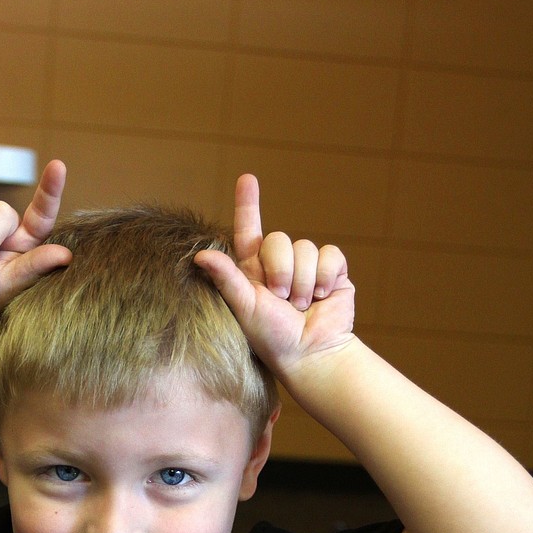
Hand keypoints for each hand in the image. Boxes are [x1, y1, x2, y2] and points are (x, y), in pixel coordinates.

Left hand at [194, 174, 354, 378]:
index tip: (247, 178)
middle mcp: (279, 265)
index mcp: (253, 271)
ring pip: (306, 247)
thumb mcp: (245, 308)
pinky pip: (330, 254)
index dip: (248, 204)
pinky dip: (326, 276)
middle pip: (279, 239)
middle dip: (281, 270)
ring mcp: (307, 267)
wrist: (312, 354)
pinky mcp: (333, 271)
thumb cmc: (272, 338)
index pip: (249, 230)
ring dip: (304, 280)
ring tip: (302, 305)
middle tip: (282, 300)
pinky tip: (323, 297)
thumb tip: (199, 255)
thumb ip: (227, 279)